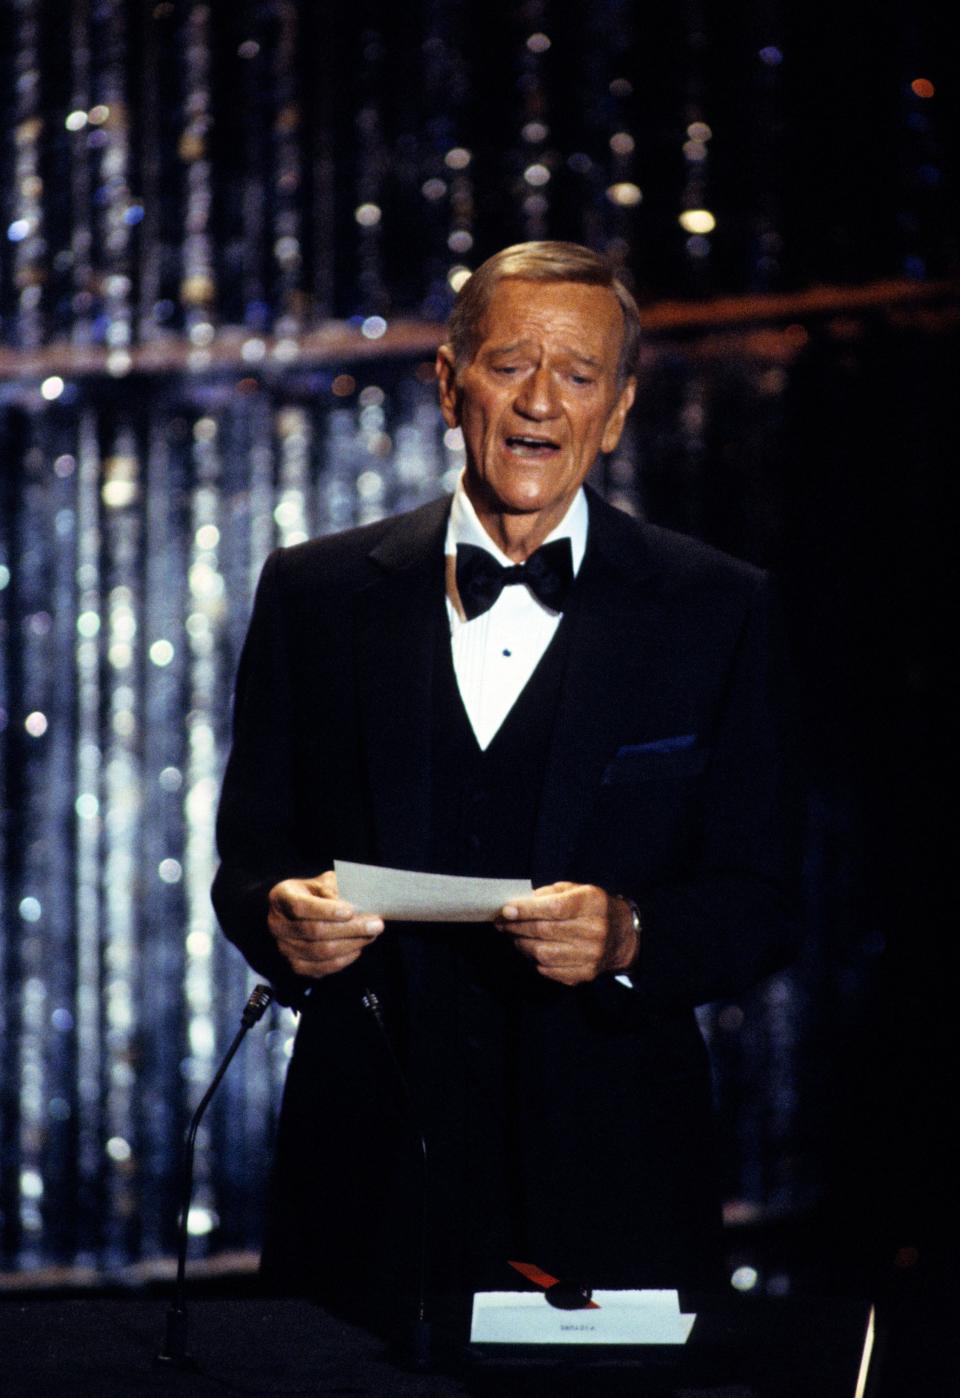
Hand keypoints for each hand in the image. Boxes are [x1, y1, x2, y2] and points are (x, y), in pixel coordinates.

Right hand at [267, 869, 383, 979]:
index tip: (351, 910)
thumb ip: (336, 889)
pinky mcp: (296, 965)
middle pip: (314, 932)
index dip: (326, 910)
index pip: (301, 907)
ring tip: (371, 935)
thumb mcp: (323, 882)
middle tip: (376, 924)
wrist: (298, 912)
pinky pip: (321, 968)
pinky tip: (357, 948)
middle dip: (350, 929)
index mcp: (281, 897)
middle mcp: (277, 925)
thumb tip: (357, 904)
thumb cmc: (315, 893)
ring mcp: (284, 948)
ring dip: (351, 944)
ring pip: (320, 952)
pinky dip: (343, 960)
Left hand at [496, 882, 638, 986]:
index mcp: (591, 904)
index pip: (554, 908)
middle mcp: (593, 930)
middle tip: (503, 923)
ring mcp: (590, 955)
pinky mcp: (585, 973)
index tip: (506, 910)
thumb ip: (549, 894)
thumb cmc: (594, 908)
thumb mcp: (578, 890)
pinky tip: (533, 950)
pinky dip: (536, 960)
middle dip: (517, 927)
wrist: (623, 936)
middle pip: (545, 931)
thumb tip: (519, 904)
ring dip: (523, 945)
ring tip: (515, 936)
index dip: (526, 910)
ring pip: (544, 953)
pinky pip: (550, 970)